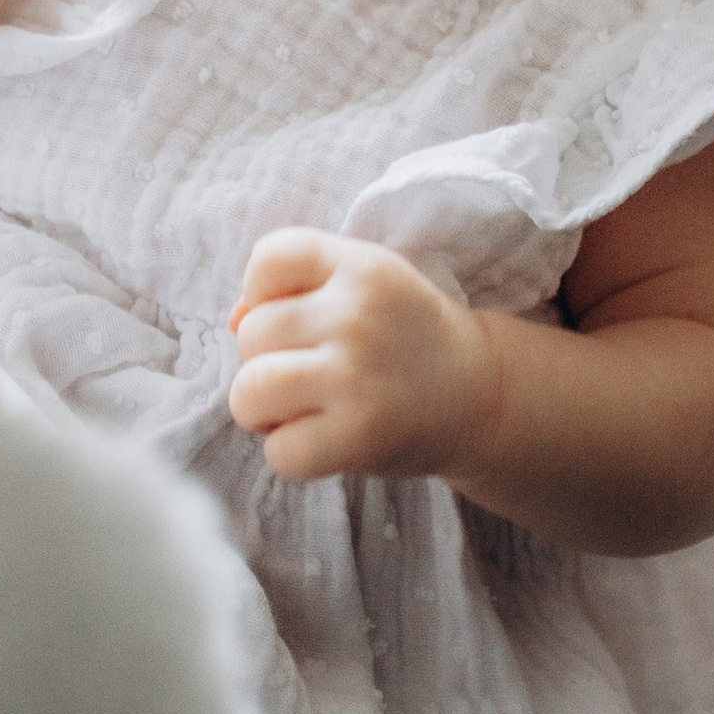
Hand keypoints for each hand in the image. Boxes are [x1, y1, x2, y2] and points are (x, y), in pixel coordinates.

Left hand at [228, 228, 498, 482]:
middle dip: (266, 360)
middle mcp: (357, 315)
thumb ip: (294, 289)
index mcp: (361, 267)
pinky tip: (326, 440)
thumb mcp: (362, 287)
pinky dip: (292, 455)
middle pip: (250, 333)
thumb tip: (231, 320)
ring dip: (263, 410)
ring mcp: (357, 376)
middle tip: (312, 373)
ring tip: (303, 409)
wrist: (481, 395)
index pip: (268, 259)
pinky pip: (278, 451)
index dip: (264, 292)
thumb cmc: (403, 337)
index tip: (299, 316)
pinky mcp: (359, 435)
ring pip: (249, 391)